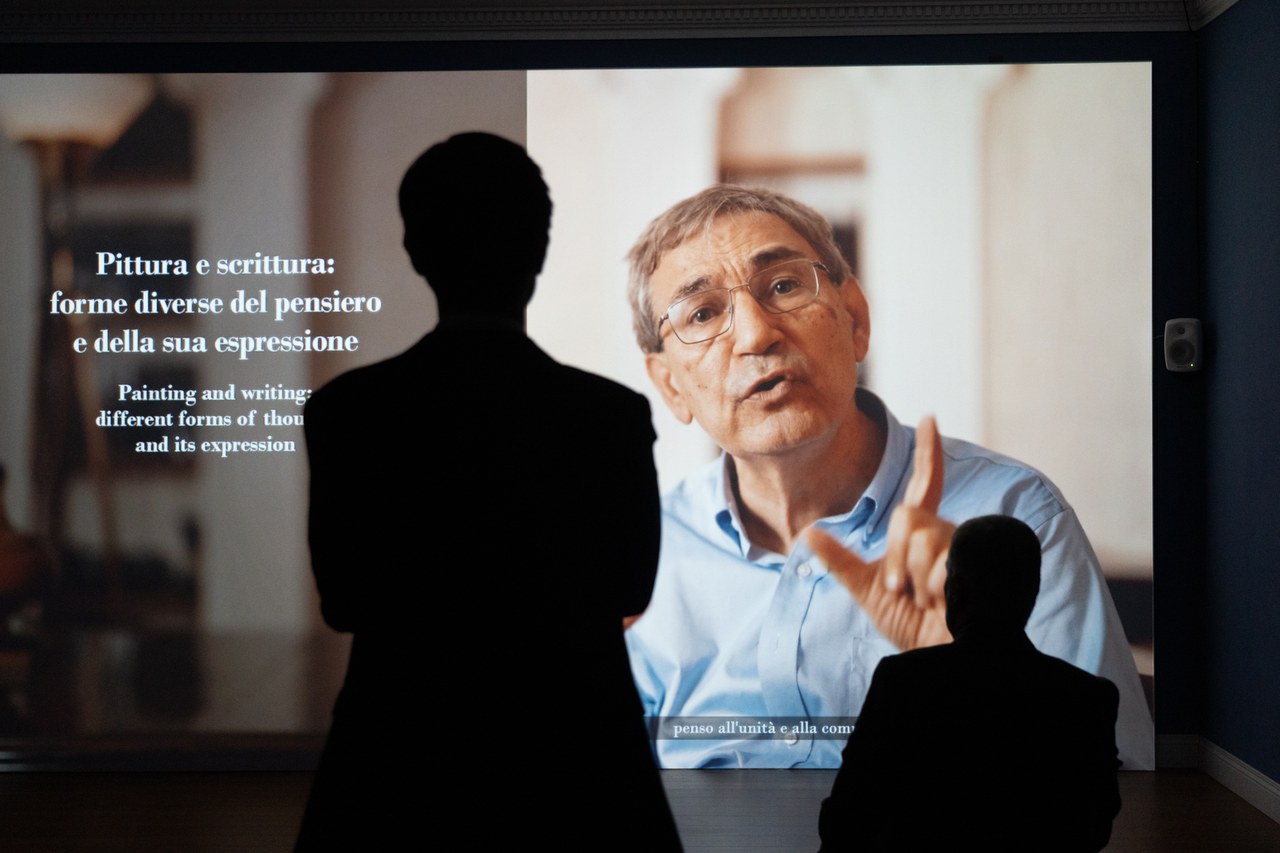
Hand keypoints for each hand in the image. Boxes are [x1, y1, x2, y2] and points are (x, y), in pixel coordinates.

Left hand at [805, 416, 954, 650]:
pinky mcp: (983, 564)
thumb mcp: (869, 592)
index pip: (924, 486)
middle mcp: (948, 534)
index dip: (928, 453)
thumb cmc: (916, 629)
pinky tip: (950, 605)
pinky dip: (936, 589)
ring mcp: (967, 548)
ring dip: (915, 579)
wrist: (942, 661)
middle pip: (908, 517)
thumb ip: (840, 562)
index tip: (929, 418)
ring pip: (923, 537)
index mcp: (923, 536)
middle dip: (897, 560)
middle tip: (905, 591)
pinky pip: (944, 561)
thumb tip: (805, 535)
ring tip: (932, 601)